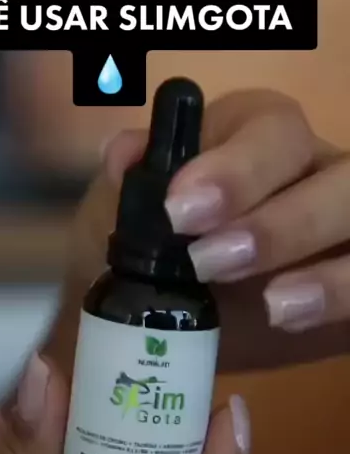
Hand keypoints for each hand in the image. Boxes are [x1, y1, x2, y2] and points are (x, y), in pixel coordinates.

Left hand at [46, 88, 349, 376]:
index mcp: (258, 140)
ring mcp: (342, 230)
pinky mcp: (349, 279)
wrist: (157, 317)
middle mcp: (316, 174)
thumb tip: (126, 154)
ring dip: (330, 273)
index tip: (181, 210)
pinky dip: (343, 300)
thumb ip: (130, 182)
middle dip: (283, 224)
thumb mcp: (125, 214)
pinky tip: (294, 322)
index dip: (238, 169)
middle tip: (211, 264)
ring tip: (273, 308)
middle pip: (342, 180)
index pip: (274, 132)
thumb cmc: (147, 250)